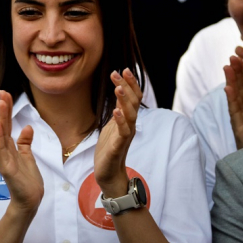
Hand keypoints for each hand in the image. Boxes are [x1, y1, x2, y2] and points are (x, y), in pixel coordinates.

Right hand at [0, 90, 43, 214]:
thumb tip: (27, 126)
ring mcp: (3, 158)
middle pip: (3, 125)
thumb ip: (25, 142)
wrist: (30, 200)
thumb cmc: (27, 180)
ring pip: (1, 134)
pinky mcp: (6, 167)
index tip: (6, 94)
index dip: (7, 109)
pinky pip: (1, 149)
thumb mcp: (28, 156)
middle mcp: (3, 150)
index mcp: (9, 147)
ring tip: (1, 103)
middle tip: (2, 92)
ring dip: (1, 118)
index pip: (7, 124)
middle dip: (3, 108)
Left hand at [94, 69, 141, 196]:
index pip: (133, 98)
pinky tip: (115, 111)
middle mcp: (130, 126)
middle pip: (134, 103)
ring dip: (125, 101)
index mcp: (128, 120)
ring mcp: (125, 136)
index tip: (123, 68)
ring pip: (130, 115)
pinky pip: (122, 133)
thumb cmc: (110, 148)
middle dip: (128, 86)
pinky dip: (120, 121)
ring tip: (118, 87)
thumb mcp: (113, 124)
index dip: (130, 83)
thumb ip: (119, 108)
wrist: (108, 173)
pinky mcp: (118, 147)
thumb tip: (121, 89)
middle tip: (121, 71)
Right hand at [224, 55, 242, 148]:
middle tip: (231, 58)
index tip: (236, 58)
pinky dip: (231, 99)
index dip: (240, 72)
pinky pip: (235, 111)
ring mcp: (239, 117)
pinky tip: (228, 89)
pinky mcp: (239, 126)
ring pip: (234, 96)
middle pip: (238, 87)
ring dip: (230, 81)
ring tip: (227, 68)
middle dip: (234, 73)